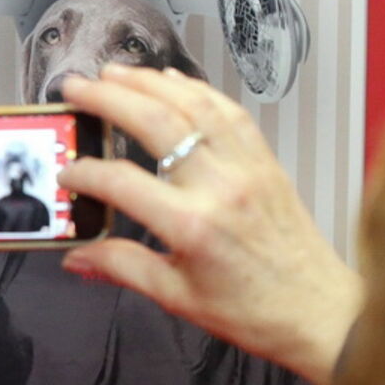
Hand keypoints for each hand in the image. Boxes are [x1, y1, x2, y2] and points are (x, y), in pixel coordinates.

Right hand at [58, 64, 362, 384]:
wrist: (318, 311)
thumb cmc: (253, 310)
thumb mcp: (176, 296)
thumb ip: (122, 267)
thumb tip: (77, 257)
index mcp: (192, 225)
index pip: (121, 182)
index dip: (84, 173)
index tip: (66, 174)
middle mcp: (221, 186)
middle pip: (156, 122)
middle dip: (108, 98)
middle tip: (76, 88)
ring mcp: (247, 167)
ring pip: (194, 105)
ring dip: (149, 82)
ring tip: (114, 73)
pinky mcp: (265, 161)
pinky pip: (229, 112)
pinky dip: (196, 90)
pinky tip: (171, 81)